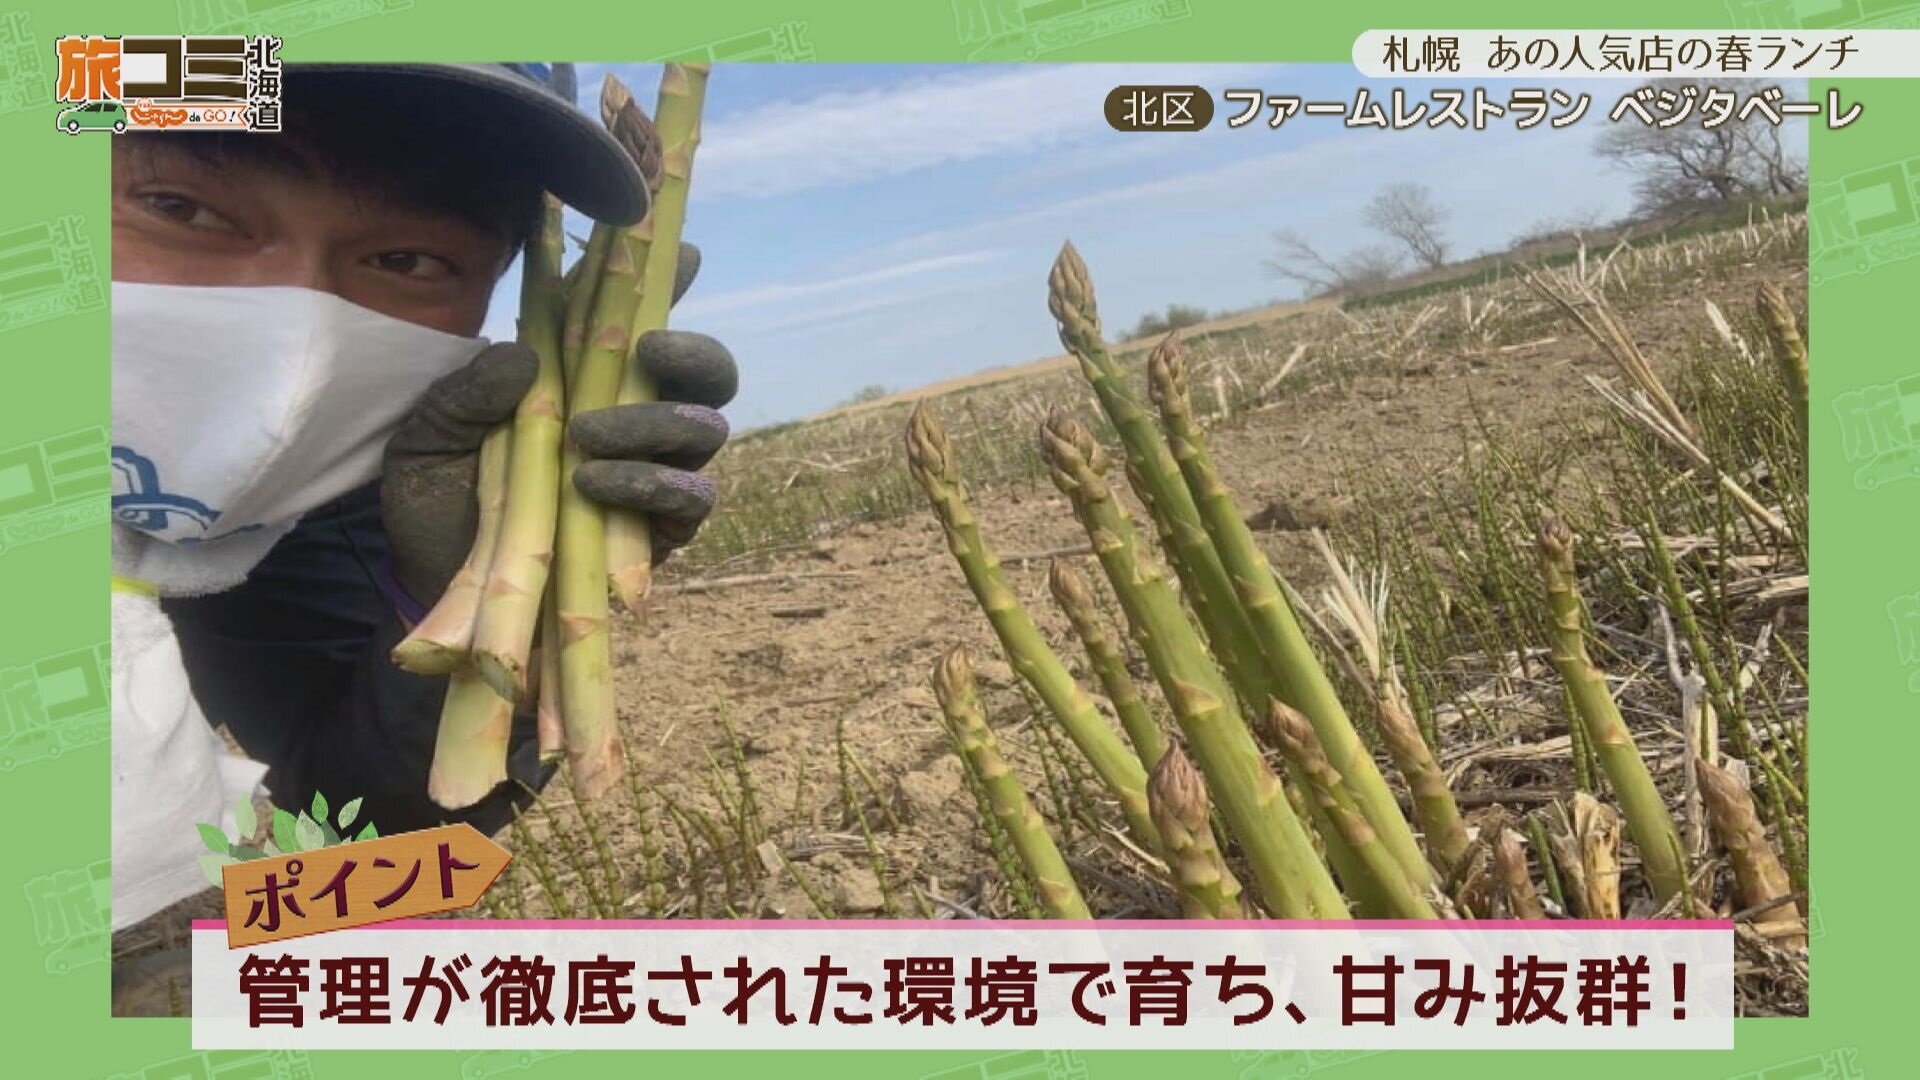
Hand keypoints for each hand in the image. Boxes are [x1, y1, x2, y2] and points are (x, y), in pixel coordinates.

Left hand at [383, 243, 734, 604]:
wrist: (435, 593)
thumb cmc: (439, 504)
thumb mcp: (428, 438)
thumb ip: (465, 393)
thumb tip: (522, 354)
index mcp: (584, 381)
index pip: (636, 318)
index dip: (664, 279)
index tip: (676, 252)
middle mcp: (633, 420)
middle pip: (706, 373)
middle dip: (692, 351)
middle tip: (647, 348)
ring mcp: (654, 476)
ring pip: (704, 430)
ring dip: (655, 422)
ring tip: (587, 436)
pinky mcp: (659, 534)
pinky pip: (692, 499)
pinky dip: (652, 484)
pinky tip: (598, 482)